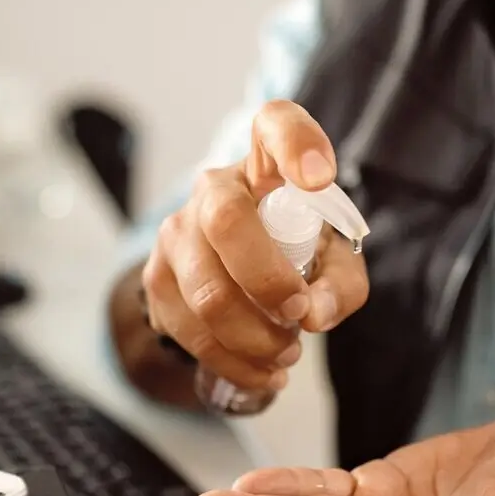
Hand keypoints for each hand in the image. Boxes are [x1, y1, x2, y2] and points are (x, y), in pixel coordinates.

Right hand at [141, 101, 369, 392]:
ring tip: (286, 355)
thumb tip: (311, 315)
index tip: (320, 177)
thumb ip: (339, 287)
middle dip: (269, 283)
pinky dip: (234, 362)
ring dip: (255, 339)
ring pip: (207, 293)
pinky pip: (190, 330)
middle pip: (228, 223)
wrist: (233, 278)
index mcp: (266, 164)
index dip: (297, 144)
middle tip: (300, 317)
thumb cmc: (295, 256)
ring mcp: (175, 232)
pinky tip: (261, 370)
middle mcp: (213, 188)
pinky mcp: (155, 279)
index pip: (275, 125)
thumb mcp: (334, 266)